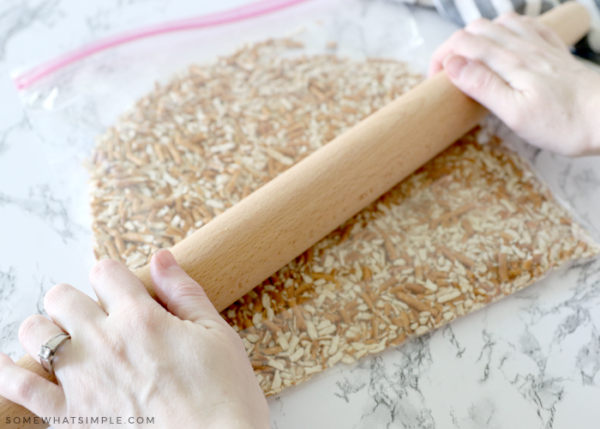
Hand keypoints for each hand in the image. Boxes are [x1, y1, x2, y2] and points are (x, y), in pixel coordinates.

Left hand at [0, 250, 268, 427]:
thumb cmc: (223, 396)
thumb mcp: (217, 335)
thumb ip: (184, 292)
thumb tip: (162, 257)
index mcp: (142, 318)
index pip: (106, 272)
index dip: (113, 276)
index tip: (120, 288)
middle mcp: (105, 343)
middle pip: (63, 296)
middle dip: (78, 299)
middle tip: (96, 316)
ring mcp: (82, 380)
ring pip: (36, 331)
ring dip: (47, 328)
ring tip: (64, 338)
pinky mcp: (70, 416)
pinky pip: (19, 388)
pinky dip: (5, 371)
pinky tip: (3, 362)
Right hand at [429, 12, 599, 156]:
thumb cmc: (563, 123)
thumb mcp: (514, 113)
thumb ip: (482, 85)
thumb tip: (452, 63)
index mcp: (509, 62)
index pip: (461, 44)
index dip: (440, 58)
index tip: (435, 81)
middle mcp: (523, 47)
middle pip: (476, 29)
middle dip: (453, 46)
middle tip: (448, 73)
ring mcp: (539, 45)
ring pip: (499, 23)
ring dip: (478, 36)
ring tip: (471, 59)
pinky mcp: (553, 50)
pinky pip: (526, 25)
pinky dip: (507, 30)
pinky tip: (506, 44)